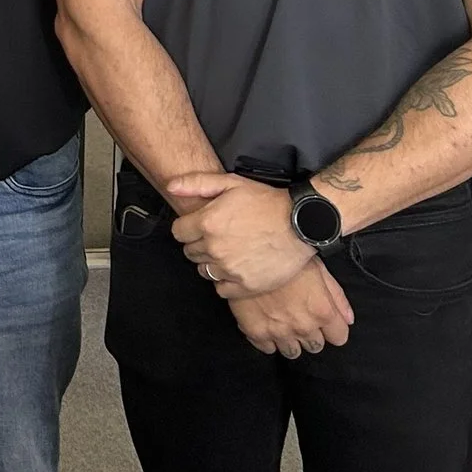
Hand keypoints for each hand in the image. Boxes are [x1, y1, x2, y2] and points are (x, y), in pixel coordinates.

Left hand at [165, 172, 314, 298]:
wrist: (301, 224)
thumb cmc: (266, 201)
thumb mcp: (231, 182)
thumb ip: (196, 183)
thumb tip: (170, 187)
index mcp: (207, 222)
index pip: (178, 232)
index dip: (188, 228)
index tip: (200, 226)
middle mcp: (214, 248)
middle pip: (190, 252)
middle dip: (199, 244)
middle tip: (219, 237)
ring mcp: (230, 269)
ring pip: (204, 271)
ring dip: (211, 263)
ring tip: (229, 252)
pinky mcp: (245, 286)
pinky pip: (221, 289)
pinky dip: (225, 281)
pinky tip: (237, 269)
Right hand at [228, 261, 354, 358]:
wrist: (248, 252)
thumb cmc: (286, 255)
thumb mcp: (319, 269)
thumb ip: (337, 297)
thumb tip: (348, 319)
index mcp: (322, 312)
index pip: (339, 338)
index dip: (332, 328)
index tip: (323, 320)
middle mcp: (303, 327)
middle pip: (315, 347)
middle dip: (310, 334)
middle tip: (299, 316)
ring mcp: (279, 332)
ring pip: (292, 352)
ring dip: (290, 339)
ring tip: (281, 321)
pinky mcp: (256, 332)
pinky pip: (268, 349)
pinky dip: (268, 339)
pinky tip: (265, 323)